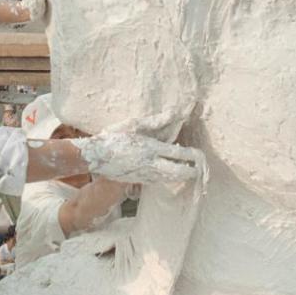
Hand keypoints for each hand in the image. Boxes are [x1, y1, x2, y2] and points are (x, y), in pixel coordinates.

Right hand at [73, 132, 204, 184]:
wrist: (95, 157)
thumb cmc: (114, 137)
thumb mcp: (133, 125)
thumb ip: (156, 122)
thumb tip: (175, 114)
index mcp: (151, 148)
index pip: (178, 154)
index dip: (192, 156)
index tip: (200, 156)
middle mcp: (150, 164)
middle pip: (177, 172)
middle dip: (190, 172)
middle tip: (199, 170)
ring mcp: (145, 175)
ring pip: (169, 178)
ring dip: (181, 176)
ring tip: (189, 172)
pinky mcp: (139, 180)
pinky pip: (159, 181)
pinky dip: (168, 179)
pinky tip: (170, 175)